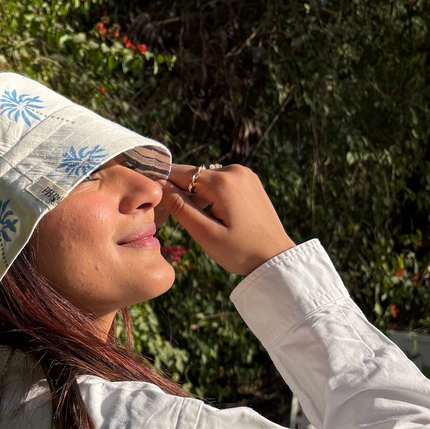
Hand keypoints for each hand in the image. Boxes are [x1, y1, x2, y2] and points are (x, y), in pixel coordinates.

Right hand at [158, 164, 296, 275]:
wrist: (276, 258)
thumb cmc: (240, 251)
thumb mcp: (204, 233)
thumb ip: (179, 207)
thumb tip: (157, 185)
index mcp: (222, 181)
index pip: (179, 173)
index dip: (163, 186)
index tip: (154, 202)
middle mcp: (235, 170)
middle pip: (193, 175)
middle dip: (181, 193)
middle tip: (175, 218)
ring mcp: (245, 174)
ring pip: (206, 179)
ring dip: (196, 195)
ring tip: (197, 221)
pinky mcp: (250, 181)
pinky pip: (221, 182)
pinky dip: (211, 195)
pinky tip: (213, 216)